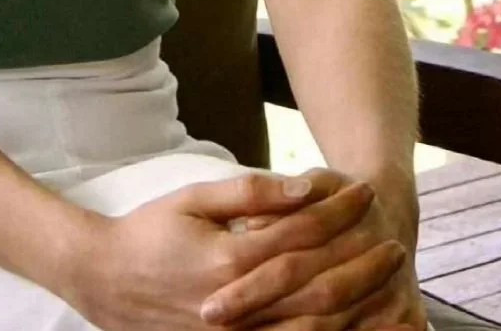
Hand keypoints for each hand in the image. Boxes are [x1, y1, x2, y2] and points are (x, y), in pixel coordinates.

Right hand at [66, 169, 411, 330]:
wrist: (104, 281)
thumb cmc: (149, 231)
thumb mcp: (193, 197)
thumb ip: (250, 193)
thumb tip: (303, 185)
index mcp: (229, 260)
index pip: (301, 233)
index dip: (339, 210)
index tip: (366, 191)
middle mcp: (238, 306)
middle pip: (318, 285)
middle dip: (363, 263)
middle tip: (396, 242)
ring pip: (315, 328)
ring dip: (360, 309)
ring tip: (393, 290)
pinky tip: (357, 327)